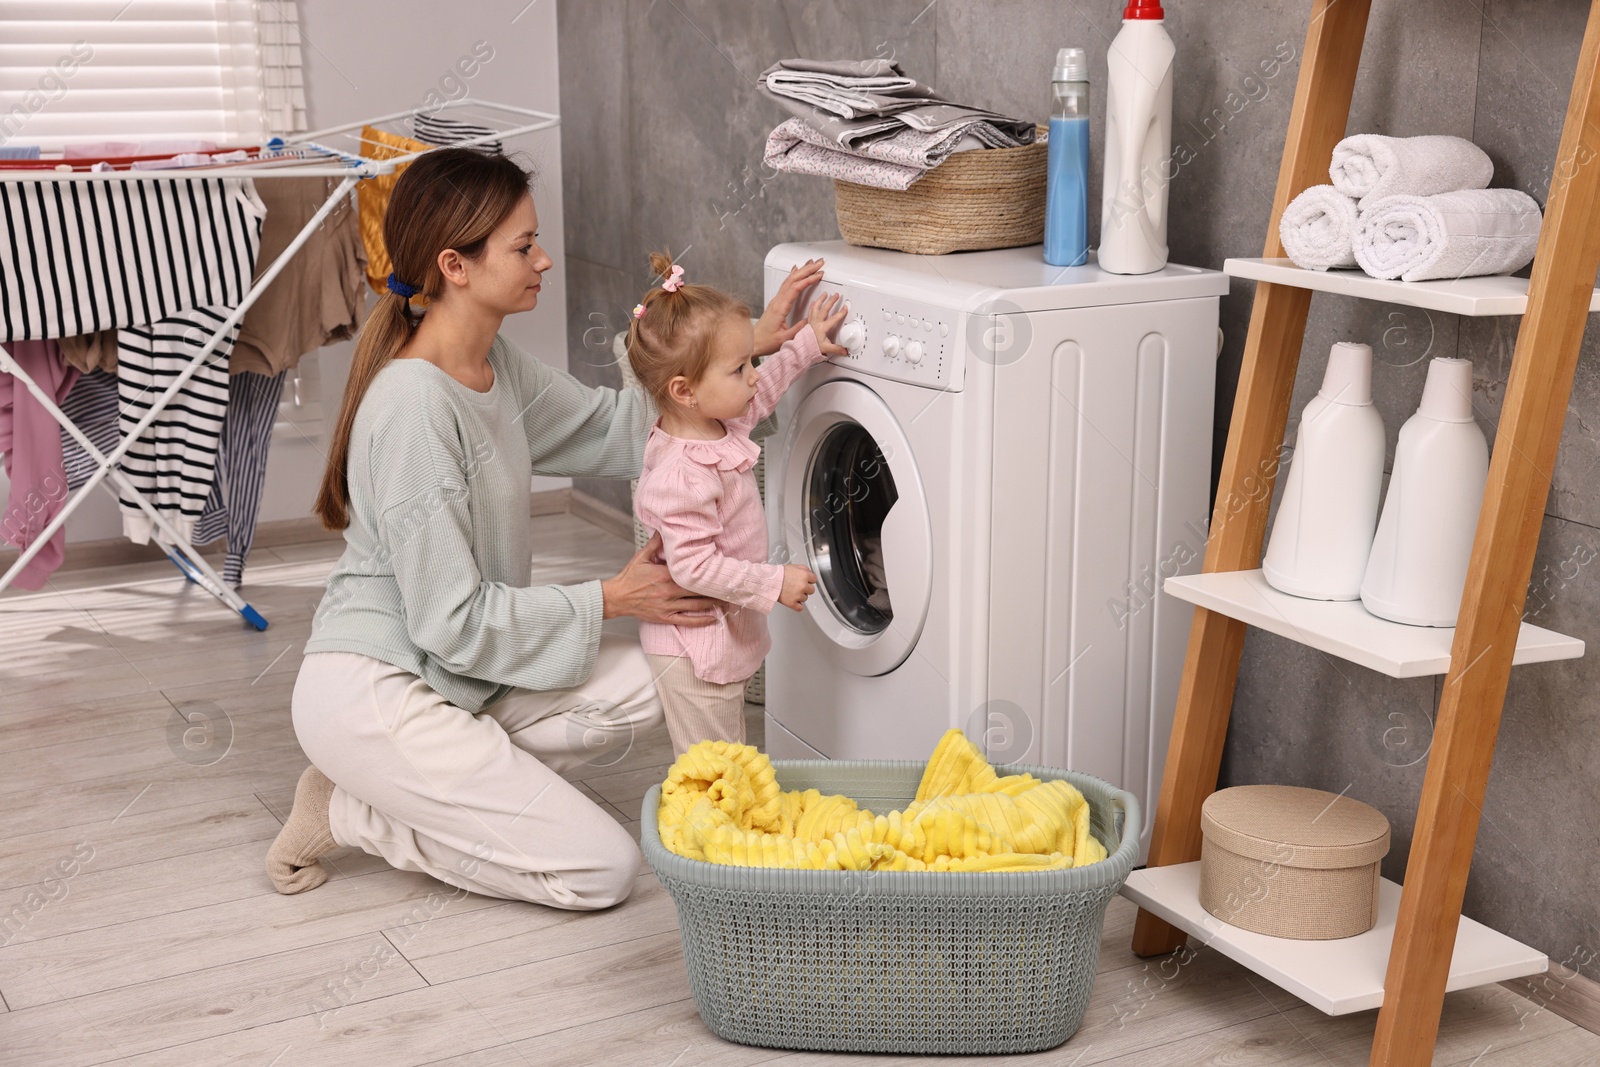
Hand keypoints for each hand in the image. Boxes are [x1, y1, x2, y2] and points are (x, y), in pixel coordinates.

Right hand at [601, 533, 719, 625]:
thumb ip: (656, 543)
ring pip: (696, 605)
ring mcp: (668, 606)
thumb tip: (665, 528)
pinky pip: (687, 620)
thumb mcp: (642, 557)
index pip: (692, 573)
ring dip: (714, 604)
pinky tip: (714, 619)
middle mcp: (669, 591)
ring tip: (729, 601)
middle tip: (731, 586)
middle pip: (698, 590)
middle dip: (716, 589)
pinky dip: (702, 620)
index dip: (707, 572)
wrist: (617, 597)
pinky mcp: (665, 617)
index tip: (720, 569)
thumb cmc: (629, 578)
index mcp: (665, 574)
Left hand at [752, 258, 824, 355]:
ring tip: (811, 264)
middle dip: (807, 270)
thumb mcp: (786, 339)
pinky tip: (796, 271)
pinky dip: (793, 276)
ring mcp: (775, 301)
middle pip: (793, 279)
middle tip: (819, 263)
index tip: (818, 275)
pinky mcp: (776, 303)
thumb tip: (811, 320)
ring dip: (801, 271)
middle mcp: (777, 301)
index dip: (808, 280)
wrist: (754, 342)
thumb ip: (799, 329)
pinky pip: (785, 285)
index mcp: (780, 308)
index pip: (796, 288)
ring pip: (789, 280)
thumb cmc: (766, 341)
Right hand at [778, 564, 816, 611]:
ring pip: (805, 598)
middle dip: (806, 589)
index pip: (814, 580)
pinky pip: (800, 608)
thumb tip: (810, 574)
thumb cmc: (779, 574)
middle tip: (797, 587)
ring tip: (791, 592)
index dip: (809, 580)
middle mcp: (803, 586)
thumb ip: (805, 569)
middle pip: (811, 590)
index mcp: (804, 576)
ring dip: (800, 596)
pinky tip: (793, 601)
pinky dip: (797, 605)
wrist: (768, 581)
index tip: (805, 581)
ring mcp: (798, 595)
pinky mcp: (792, 603)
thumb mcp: (794, 566)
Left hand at [807, 291, 848, 356]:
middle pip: (825, 309)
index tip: (845, 307)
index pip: (833, 319)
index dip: (841, 313)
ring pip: (816, 307)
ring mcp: (811, 321)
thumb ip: (837, 349)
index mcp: (821, 328)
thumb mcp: (826, 349)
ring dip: (821, 300)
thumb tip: (845, 351)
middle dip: (831, 301)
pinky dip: (812, 305)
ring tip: (825, 294)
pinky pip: (810, 311)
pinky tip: (814, 301)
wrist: (799, 349)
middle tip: (836, 295)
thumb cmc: (810, 348)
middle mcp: (816, 323)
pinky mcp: (807, 322)